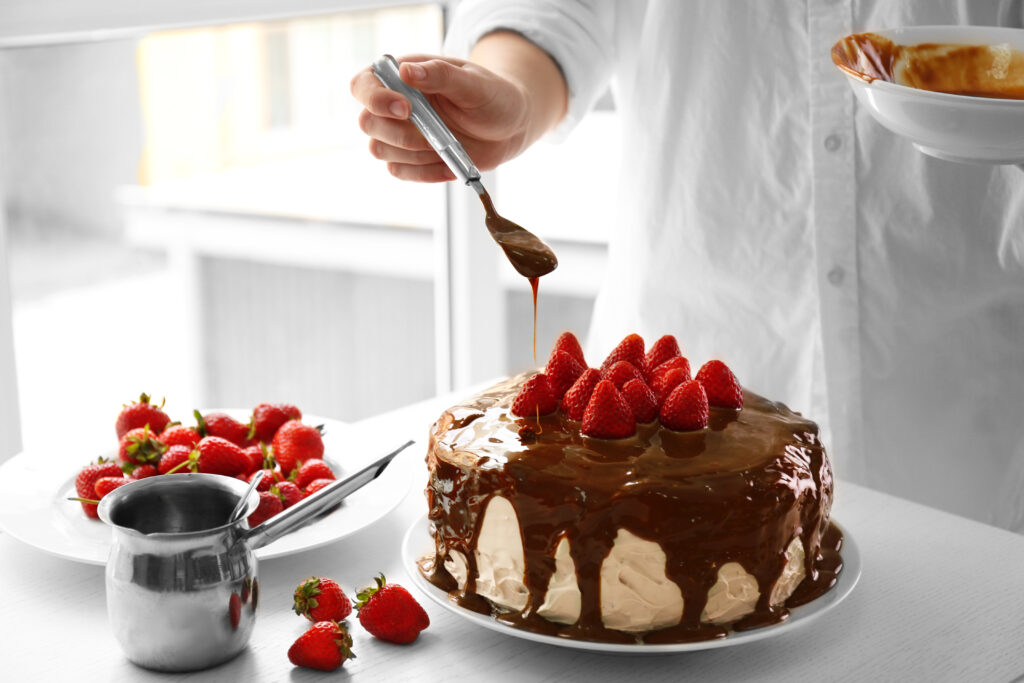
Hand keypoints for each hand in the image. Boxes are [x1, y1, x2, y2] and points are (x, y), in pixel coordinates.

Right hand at [350, 54, 531, 182]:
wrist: (511, 127)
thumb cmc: (494, 96)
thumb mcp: (474, 82)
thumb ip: (440, 74)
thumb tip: (405, 71)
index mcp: (404, 76)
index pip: (364, 84)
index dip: (374, 99)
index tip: (405, 109)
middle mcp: (395, 105)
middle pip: (367, 123)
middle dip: (399, 134)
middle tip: (434, 135)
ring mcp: (402, 134)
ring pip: (380, 150)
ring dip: (413, 153)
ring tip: (447, 146)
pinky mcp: (413, 158)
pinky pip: (400, 172)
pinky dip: (424, 173)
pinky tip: (449, 165)